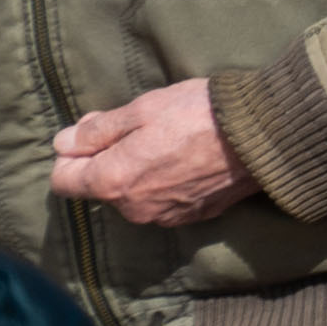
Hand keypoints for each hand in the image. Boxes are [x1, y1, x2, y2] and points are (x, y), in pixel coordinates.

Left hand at [49, 78, 252, 227]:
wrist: (264, 136)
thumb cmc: (199, 114)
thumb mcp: (141, 109)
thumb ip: (97, 130)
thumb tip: (62, 144)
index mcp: (112, 181)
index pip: (63, 180)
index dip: (70, 153)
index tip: (94, 132)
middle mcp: (132, 208)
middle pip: (101, 187)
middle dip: (109, 160)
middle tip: (138, 128)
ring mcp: (164, 216)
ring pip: (134, 196)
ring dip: (140, 173)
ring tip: (170, 143)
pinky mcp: (194, 216)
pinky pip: (164, 202)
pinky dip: (168, 184)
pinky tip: (190, 160)